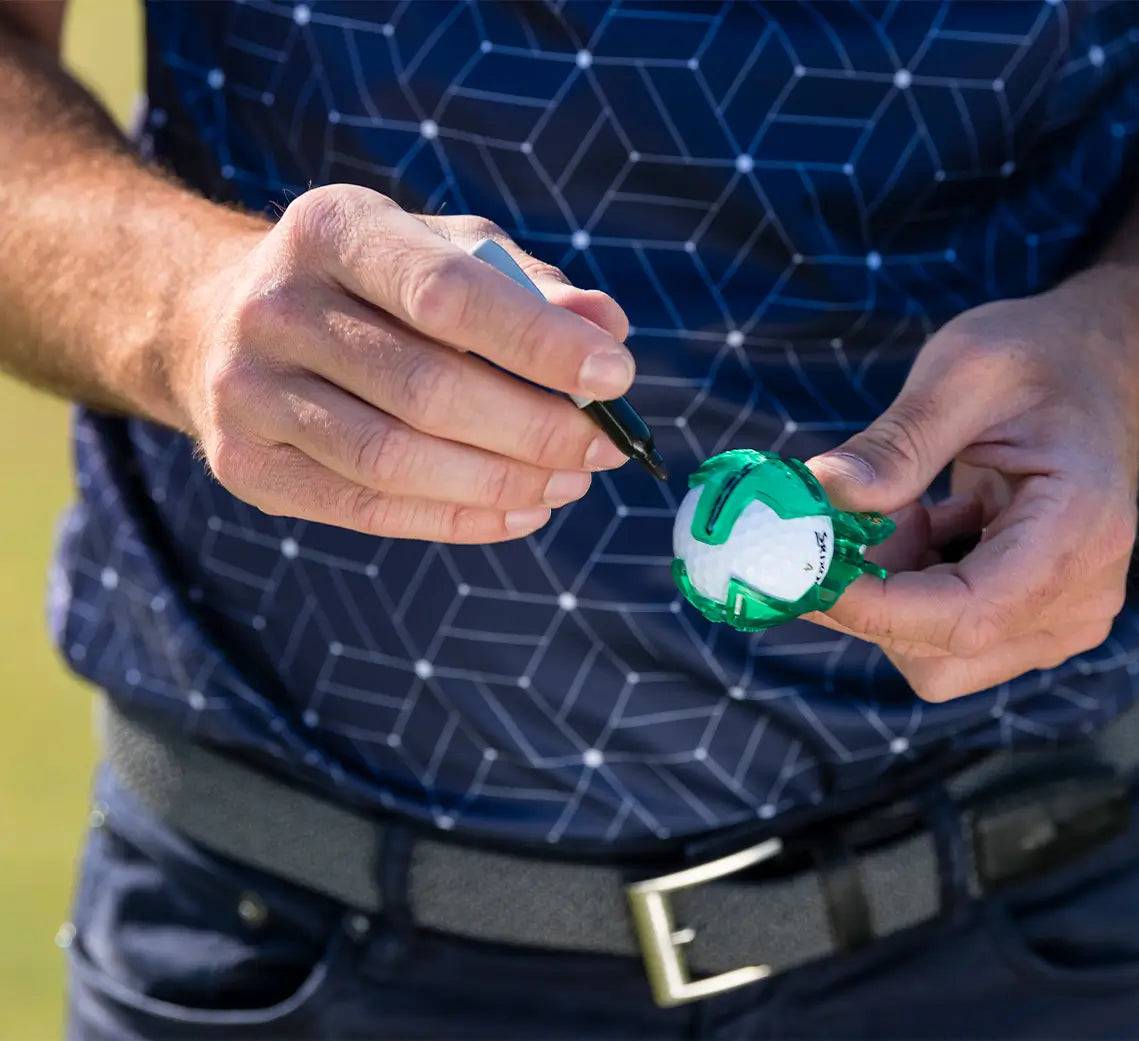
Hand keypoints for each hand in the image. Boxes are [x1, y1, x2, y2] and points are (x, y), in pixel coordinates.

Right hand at [164, 184, 634, 542]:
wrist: (214, 319)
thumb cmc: (370, 285)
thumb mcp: (444, 250)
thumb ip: (528, 285)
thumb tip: (606, 325)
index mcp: (334, 230)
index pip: (446, 295)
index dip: (539, 343)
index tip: (616, 375)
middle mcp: (276, 306)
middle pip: (427, 389)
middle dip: (535, 428)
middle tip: (605, 448)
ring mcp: (247, 392)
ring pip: (395, 460)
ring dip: (503, 482)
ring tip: (570, 482)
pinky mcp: (245, 466)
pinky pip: (367, 509)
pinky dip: (459, 518)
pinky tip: (521, 511)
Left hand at [805, 279, 1138, 701]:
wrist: (1099, 370)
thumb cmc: (1038, 359)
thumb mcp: (966, 370)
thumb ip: (897, 440)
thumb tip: (823, 492)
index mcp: (1079, 532)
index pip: (965, 613)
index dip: (872, 607)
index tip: (800, 569)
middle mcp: (1082, 598)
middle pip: (944, 652)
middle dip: (874, 596)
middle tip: (853, 517)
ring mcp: (1064, 621)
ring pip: (939, 656)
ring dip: (892, 593)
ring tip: (907, 508)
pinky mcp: (1039, 625)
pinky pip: (951, 640)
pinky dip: (912, 591)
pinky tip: (927, 523)